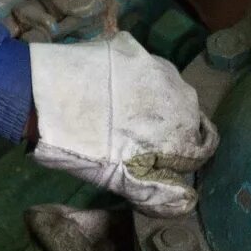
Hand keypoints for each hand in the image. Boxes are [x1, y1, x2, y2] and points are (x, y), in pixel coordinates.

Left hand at [30, 35, 217, 214]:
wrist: (47, 99)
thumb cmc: (87, 149)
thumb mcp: (123, 182)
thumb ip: (159, 193)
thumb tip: (187, 202)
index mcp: (183, 131)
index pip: (203, 148)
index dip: (184, 159)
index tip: (163, 162)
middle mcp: (182, 95)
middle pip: (188, 118)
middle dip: (171, 131)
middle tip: (139, 141)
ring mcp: (160, 67)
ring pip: (169, 91)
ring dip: (156, 105)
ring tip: (125, 115)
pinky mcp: (136, 48)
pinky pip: (147, 70)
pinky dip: (137, 82)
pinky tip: (113, 91)